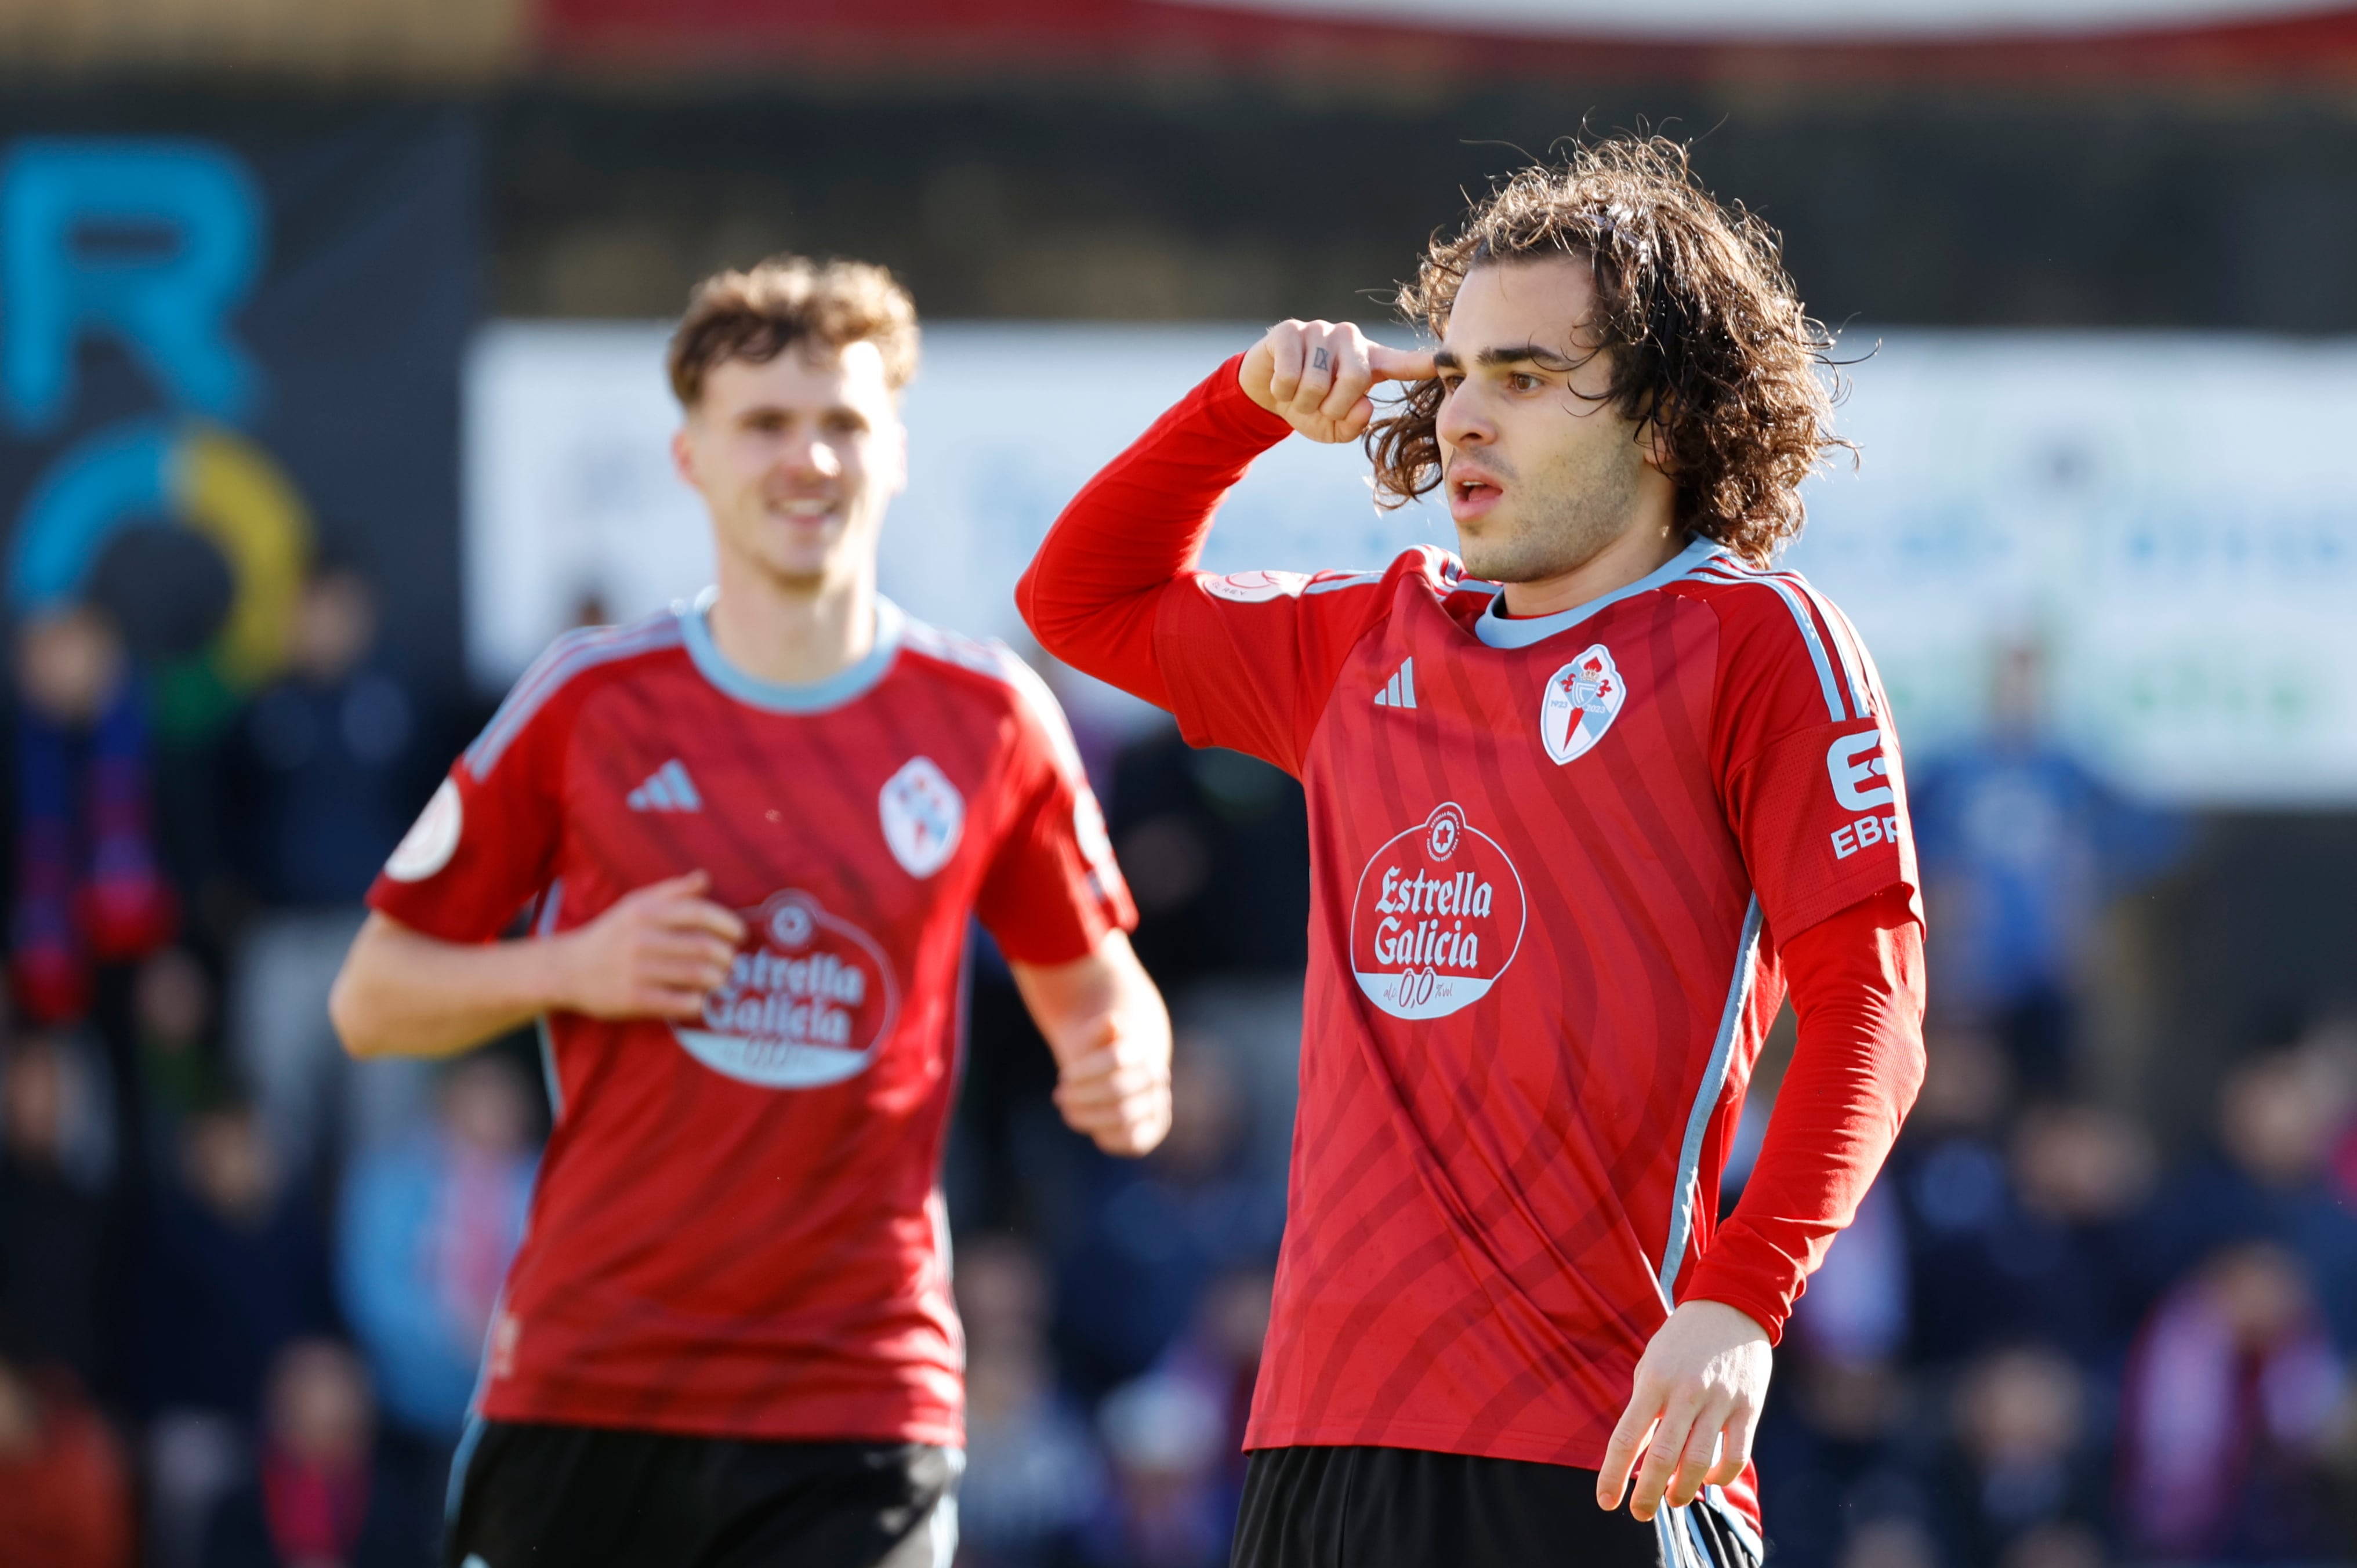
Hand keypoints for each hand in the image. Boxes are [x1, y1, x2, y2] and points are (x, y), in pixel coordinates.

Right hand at [549, 870, 745, 1020]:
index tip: (740, 934)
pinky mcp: (633, 999)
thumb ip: (672, 891)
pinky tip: (699, 999)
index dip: (726, 923)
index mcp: (645, 912)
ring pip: (696, 975)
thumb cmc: (611, 934)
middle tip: (729, 962)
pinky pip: (679, 1002)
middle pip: (703, 947)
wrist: (568, 969)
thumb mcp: (635, 904)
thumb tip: (705, 878)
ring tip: (718, 979)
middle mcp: (641, 939)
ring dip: (717, 979)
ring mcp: (637, 970)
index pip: (697, 913)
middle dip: (726, 956)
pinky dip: (697, 1002)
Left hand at [1052, 1012, 1171, 1156]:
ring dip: (1089, 1116)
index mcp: (1142, 1052)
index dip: (1085, 1071)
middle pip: (1116, 1088)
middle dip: (1082, 1095)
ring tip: (1068, 1111)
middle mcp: (1156, 1078)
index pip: (1114, 1059)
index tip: (1063, 1077)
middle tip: (1059, 1096)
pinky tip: (1089, 1127)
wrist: (1114, 1077)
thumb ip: (1100, 1029)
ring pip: (1123, 1116)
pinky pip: (1132, 1140)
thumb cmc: (1096, 1056)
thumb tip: (1113, 1022)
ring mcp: (1157, 1105)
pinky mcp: (1152, 1130)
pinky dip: (1107, 1135)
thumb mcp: (1092, 1038)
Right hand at [1239, 319, 1433, 443]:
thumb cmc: (1306, 407)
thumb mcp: (1331, 427)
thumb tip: (1364, 405)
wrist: (1264, 392)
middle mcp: (1350, 339)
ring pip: (1317, 382)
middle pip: (1357, 379)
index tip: (1445, 361)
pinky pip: (1290, 374)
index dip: (1422, 363)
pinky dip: (1282, 392)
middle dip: (1332, 407)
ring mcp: (1320, 330)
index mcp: (1369, 362)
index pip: (1402, 362)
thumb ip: (1352, 425)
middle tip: (1317, 409)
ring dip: (1302, 403)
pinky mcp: (1290, 330)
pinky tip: (1280, 385)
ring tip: (1297, 396)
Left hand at [1597, 1299, 1771, 1521]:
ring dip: (1683, 1492)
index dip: (1614, 1475)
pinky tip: (1707, 1480)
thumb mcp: (1652, 1364)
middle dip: (1647, 1495)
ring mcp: (1719, 1401)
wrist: (1732, 1305)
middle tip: (1639, 1514)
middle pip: (1663, 1458)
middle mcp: (1685, 1393)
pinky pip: (1736, 1456)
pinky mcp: (1748, 1408)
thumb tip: (1636, 1454)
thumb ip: (1643, 1407)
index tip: (1605, 1501)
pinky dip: (1720, 1477)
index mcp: (1654, 1380)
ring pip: (1699, 1463)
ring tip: (1672, 1501)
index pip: (1627, 1438)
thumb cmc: (1682, 1340)